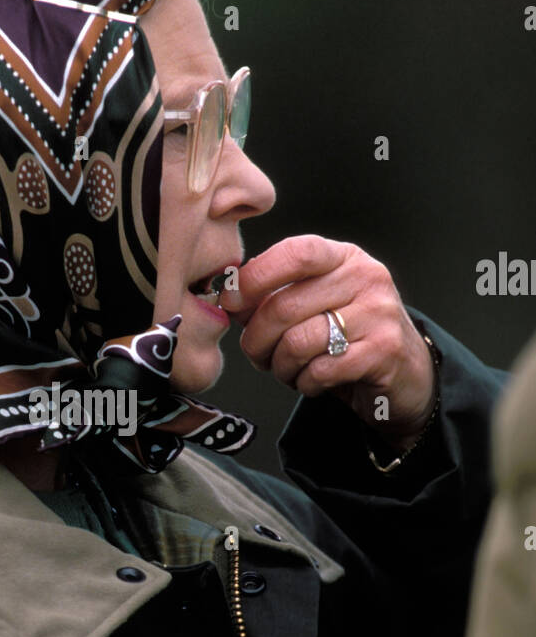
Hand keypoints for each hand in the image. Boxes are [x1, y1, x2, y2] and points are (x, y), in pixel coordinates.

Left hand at [227, 235, 436, 446]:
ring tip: (288, 370)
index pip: (296, 252)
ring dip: (281, 366)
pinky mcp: (384, 352)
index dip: (255, 277)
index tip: (230, 300)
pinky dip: (305, 383)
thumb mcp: (315, 304)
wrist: (407, 373)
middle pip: (285, 306)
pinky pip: (320, 371)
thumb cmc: (349, 337)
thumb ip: (273, 295)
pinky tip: (313, 381)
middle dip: (257, 339)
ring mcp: (379, 313)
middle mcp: (366, 277)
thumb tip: (228, 295)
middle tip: (257, 354)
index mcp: (343, 258)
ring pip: (298, 342)